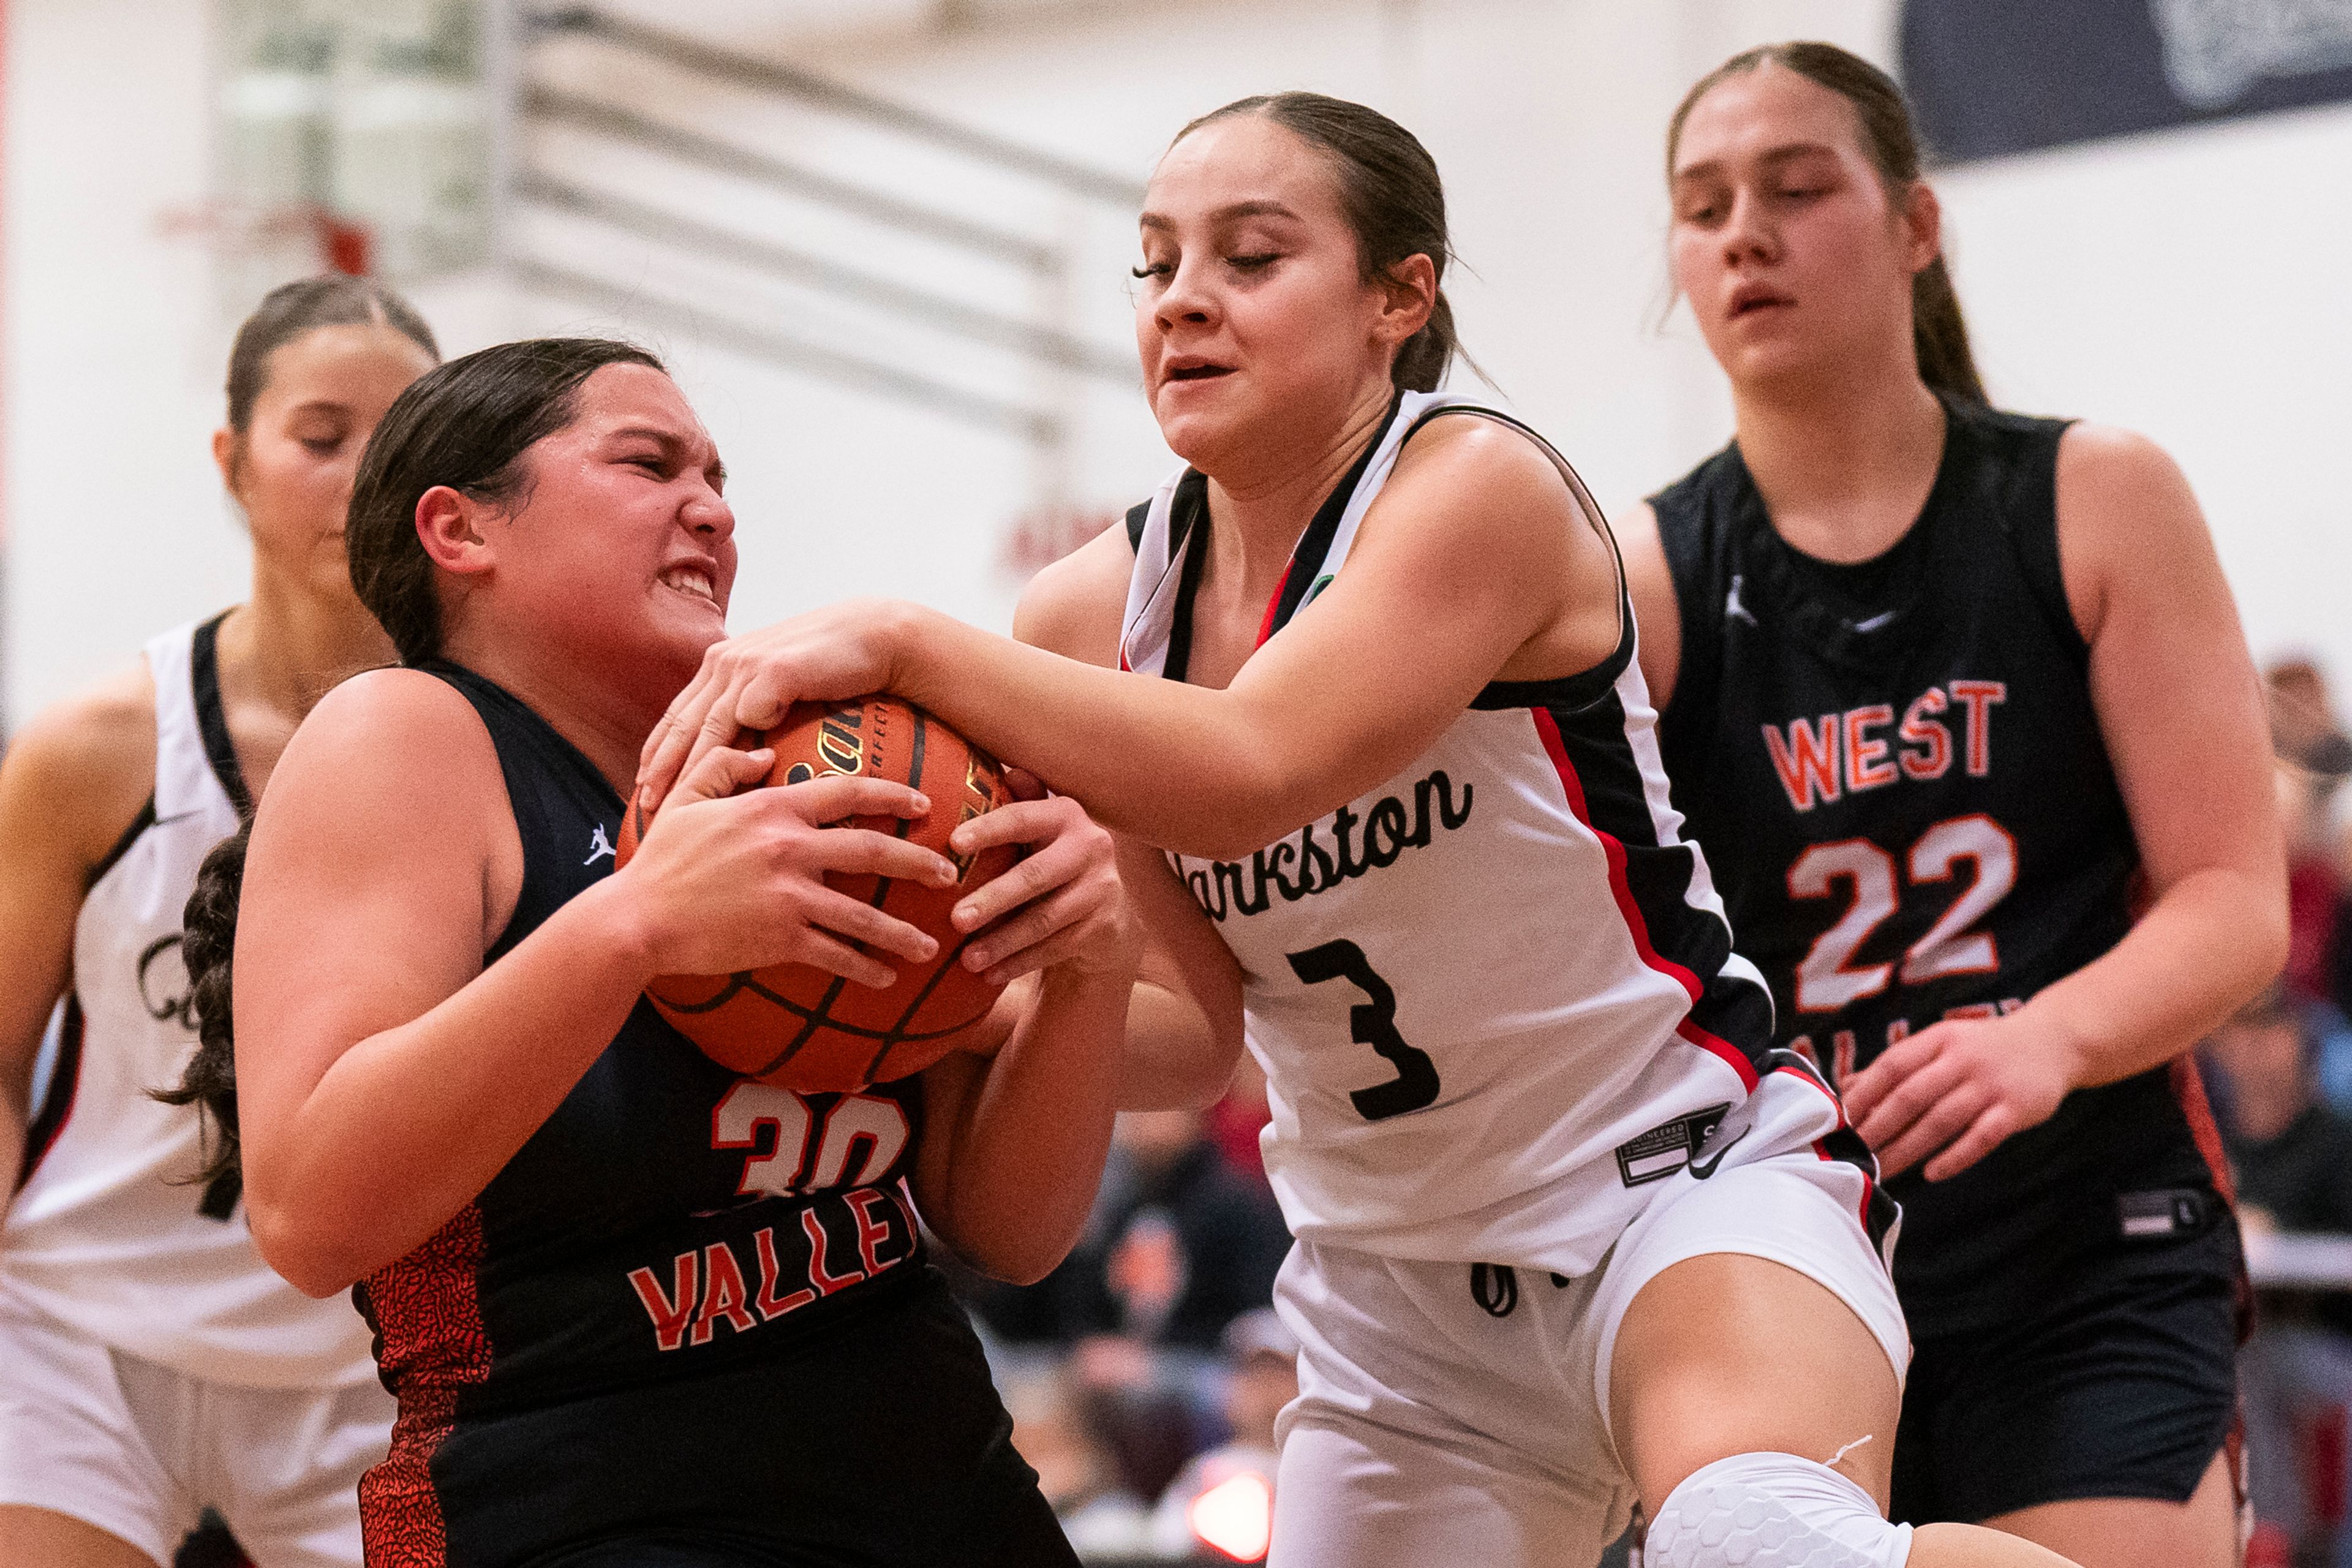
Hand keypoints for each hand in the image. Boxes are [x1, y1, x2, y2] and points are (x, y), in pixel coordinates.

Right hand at [613, 742, 955, 987]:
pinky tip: (886, 979)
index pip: (846, 792)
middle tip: (950, 873)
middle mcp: (788, 849)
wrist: (637, 920)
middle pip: (872, 850)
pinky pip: (836, 955)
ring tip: (932, 945)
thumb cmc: (661, 860)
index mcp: (771, 810)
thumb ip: (723, 768)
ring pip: (863, 914)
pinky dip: (865, 968)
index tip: (924, 802)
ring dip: (902, 932)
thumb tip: (761, 753)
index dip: (892, 795)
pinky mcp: (780, 939)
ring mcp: (787, 896)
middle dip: (919, 860)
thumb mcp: (686, 800)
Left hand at [635, 601, 913, 815]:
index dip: (658, 752)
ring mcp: (748, 665)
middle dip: (660, 767)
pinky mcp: (776, 673)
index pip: (677, 714)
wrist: (876, 635)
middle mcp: (725, 661)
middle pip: (682, 723)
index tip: (643, 787)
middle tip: (644, 806)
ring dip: (688, 769)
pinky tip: (735, 786)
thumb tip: (740, 743)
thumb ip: (752, 702)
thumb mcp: (778, 680)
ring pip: (707, 727)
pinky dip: (739, 754)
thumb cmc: (832, 664)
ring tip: (675, 804)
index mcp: (720, 663)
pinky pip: (749, 719)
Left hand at [947, 770, 1137, 986]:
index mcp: (1066, 814)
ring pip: (1045, 919)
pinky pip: (1056, 947)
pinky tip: (991, 974)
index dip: (989, 828)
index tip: (953, 843)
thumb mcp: (1036, 835)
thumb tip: (998, 767)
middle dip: (993, 899)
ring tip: (967, 959)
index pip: (1023, 817)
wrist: (1107, 917)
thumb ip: (1017, 803)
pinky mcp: (1107, 925)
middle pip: (1034, 875)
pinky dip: (1020, 962)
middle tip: (955, 919)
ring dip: (1003, 942)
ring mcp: (1104, 887)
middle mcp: (1093, 845)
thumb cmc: (1051, 865)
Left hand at [1841, 1012, 2076, 1181]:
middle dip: (1878, 1127)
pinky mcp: (2016, 1110)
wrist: (2053, 1042)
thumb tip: (1847, 1087)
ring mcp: (1991, 1084)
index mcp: (1939, 1039)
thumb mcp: (1941, 1043)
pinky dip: (1954, 1158)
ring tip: (1882, 1169)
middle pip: (1911, 1096)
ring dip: (1907, 1149)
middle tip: (1855, 1151)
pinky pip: (1981, 1139)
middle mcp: (1963, 1059)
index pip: (1892, 1066)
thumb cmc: (1983, 1047)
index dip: (1864, 1094)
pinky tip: (1931, 1174)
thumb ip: (1899, 1065)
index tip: (1843, 1119)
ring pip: (1940, 1121)